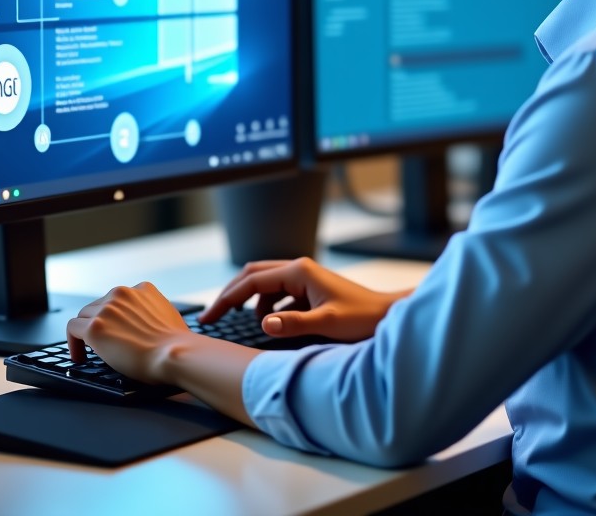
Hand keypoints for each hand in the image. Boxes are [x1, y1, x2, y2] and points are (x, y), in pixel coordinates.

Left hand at [66, 281, 188, 381]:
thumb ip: (152, 311)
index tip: (114, 330)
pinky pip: (73, 329)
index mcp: (142, 289)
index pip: (117, 299)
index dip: (113, 316)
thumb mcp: (168, 314)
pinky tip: (80, 357)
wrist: (174, 353)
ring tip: (88, 351)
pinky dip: (73, 343)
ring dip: (85, 332)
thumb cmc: (176, 342)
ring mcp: (107, 309)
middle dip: (98, 323)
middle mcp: (122, 293)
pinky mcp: (95, 327)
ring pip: (83, 315)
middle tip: (101, 343)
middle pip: (97, 305)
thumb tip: (145, 322)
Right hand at [200, 257, 408, 341]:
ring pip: (265, 285)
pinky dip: (268, 308)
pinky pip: (279, 296)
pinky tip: (270, 325)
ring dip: (251, 303)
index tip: (208, 318)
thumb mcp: (327, 324)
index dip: (226, 299)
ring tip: (244, 326)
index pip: (251, 281)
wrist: (386, 315)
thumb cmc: (362, 318)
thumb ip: (294, 324)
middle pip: (253, 276)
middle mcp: (298, 269)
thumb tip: (264, 324)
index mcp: (298, 271)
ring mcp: (304, 279)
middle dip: (231, 295)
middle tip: (212, 317)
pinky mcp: (310, 291)